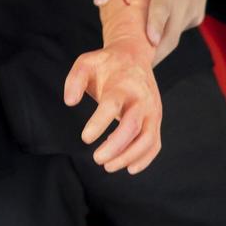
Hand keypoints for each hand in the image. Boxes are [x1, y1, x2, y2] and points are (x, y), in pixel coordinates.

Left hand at [63, 39, 162, 173]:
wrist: (134, 56)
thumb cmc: (106, 63)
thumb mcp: (85, 62)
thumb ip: (74, 80)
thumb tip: (69, 102)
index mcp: (123, 84)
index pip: (113, 106)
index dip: (99, 123)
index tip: (85, 139)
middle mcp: (141, 99)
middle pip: (133, 127)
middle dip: (116, 146)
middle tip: (96, 159)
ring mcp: (152, 111)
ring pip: (147, 139)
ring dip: (129, 156)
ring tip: (108, 166)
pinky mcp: (156, 120)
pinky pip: (155, 143)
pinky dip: (145, 158)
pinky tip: (129, 168)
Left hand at [94, 0, 214, 60]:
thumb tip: (97, 0)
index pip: (163, 9)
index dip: (157, 26)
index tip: (150, 42)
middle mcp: (185, 0)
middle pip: (170, 34)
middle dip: (153, 53)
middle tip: (131, 69)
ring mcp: (194, 10)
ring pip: (174, 37)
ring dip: (158, 49)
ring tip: (135, 61)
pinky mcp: (197, 15)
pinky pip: (178, 30)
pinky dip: (164, 37)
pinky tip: (147, 40)